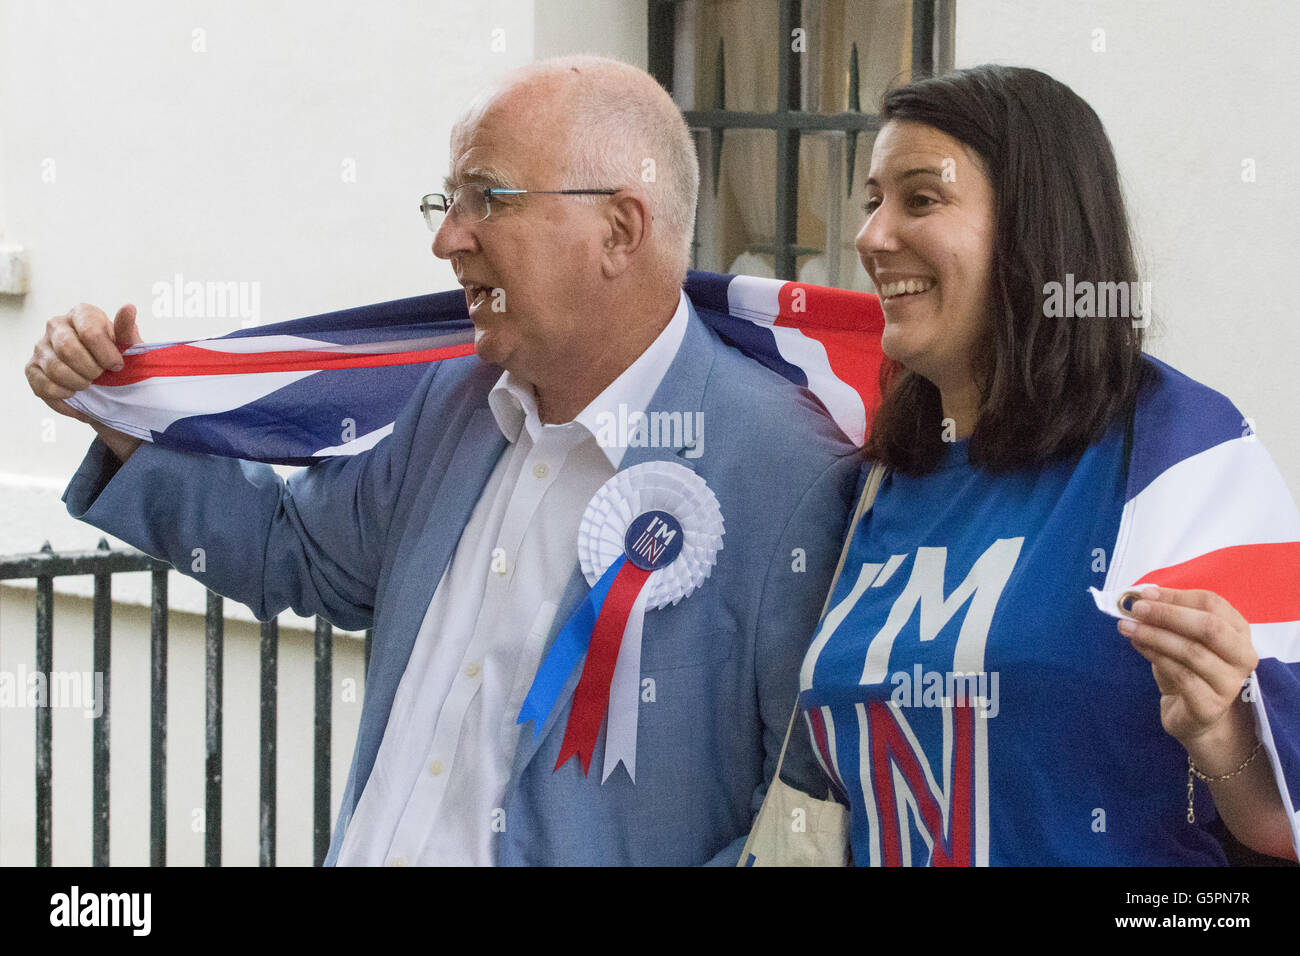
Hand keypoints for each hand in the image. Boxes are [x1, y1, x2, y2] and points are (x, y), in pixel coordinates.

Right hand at [25, 303, 144, 460]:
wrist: (107, 386)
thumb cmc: (118, 361)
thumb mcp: (129, 348)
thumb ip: (127, 330)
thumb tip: (129, 308)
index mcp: (82, 314)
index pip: (90, 332)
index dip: (106, 355)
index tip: (117, 366)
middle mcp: (57, 324)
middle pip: (68, 349)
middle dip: (91, 370)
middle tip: (101, 376)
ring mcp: (41, 345)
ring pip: (55, 368)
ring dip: (79, 383)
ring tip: (90, 385)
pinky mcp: (32, 367)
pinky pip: (43, 385)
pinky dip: (64, 394)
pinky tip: (75, 392)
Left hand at [1118, 586, 1257, 762]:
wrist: (1192, 716)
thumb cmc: (1186, 669)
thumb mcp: (1179, 638)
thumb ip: (1166, 617)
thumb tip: (1139, 596)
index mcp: (1238, 631)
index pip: (1212, 604)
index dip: (1176, 596)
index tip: (1145, 593)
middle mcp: (1242, 656)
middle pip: (1209, 626)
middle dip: (1168, 614)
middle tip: (1136, 609)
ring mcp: (1230, 683)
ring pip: (1192, 652)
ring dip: (1154, 635)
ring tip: (1127, 627)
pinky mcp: (1212, 706)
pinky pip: (1181, 675)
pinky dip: (1156, 656)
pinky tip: (1138, 646)